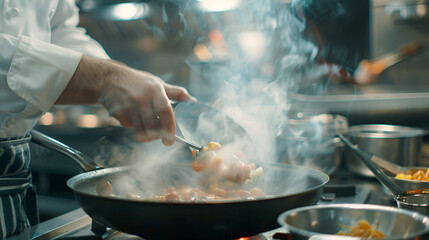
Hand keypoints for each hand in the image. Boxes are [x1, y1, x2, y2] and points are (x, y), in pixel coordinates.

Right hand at [56, 56, 195, 144]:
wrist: (108, 78)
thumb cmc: (138, 82)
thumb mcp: (157, 83)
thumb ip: (176, 93)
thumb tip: (193, 101)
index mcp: (155, 90)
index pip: (165, 111)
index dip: (169, 127)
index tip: (170, 139)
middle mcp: (142, 97)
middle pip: (152, 126)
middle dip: (157, 136)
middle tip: (161, 138)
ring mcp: (128, 105)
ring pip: (140, 130)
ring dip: (145, 134)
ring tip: (146, 128)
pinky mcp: (117, 111)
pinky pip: (128, 126)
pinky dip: (131, 125)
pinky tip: (130, 116)